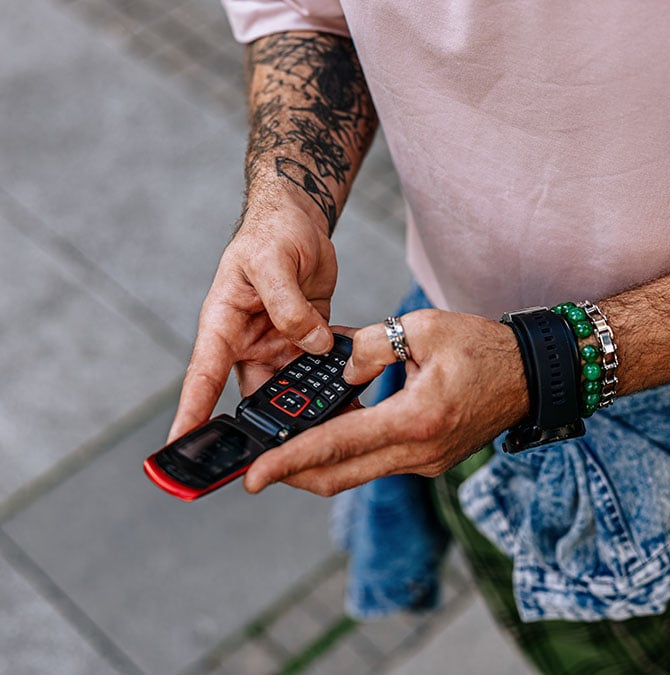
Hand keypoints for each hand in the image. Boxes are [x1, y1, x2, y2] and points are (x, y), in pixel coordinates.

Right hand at [168, 200, 337, 441]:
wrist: (298, 222)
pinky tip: (359, 378)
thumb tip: (311, 346)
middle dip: (278, 420)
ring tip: (345, 410)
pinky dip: (338, 373)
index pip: (202, 377)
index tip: (180, 447)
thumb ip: (289, 306)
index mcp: (223, 325)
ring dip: (316, 399)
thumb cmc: (271, 233)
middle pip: (257, 395)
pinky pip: (319, 367)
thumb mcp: (272, 262)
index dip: (191, 414)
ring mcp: (277, 344)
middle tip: (303, 444)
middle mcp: (247, 343)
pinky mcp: (306, 340)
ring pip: (293, 388)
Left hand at [242, 310, 529, 495]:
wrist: (529, 375)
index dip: (288, 461)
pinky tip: (329, 433)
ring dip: (317, 464)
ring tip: (284, 445)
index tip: (252, 475)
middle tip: (254, 465)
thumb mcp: (423, 329)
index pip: (337, 445)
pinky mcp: (428, 461)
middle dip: (291, 473)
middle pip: (339, 475)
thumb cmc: (481, 347)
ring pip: (355, 474)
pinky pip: (376, 465)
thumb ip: (371, 346)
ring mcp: (425, 463)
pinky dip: (346, 455)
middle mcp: (419, 452)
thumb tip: (339, 369)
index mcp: (416, 418)